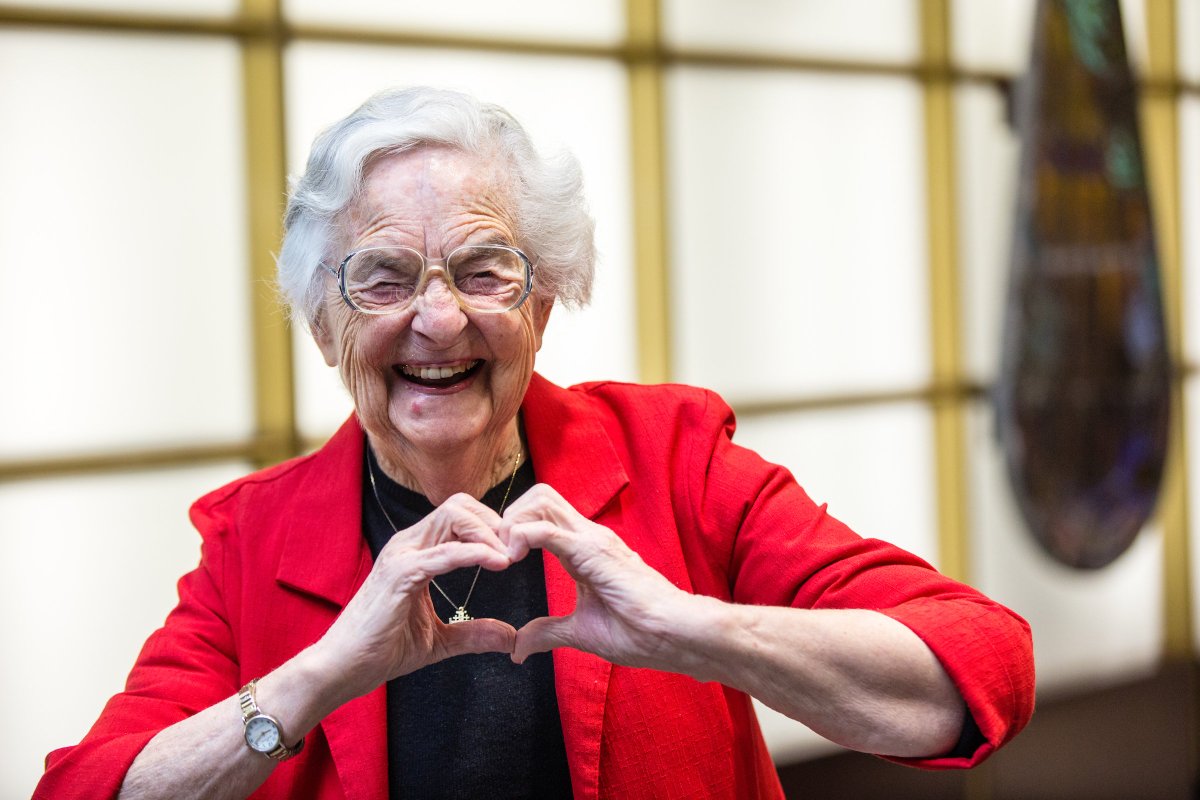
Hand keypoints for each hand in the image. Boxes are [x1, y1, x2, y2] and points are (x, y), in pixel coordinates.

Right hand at [315, 493, 516, 702]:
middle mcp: (408, 544)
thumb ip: (474, 634)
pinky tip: (497, 563)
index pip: (459, 515)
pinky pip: (444, 552)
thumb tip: (510, 638)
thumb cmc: (383, 650)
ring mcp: (402, 555)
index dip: (491, 527)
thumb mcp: (440, 641)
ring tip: (510, 556)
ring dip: (488, 532)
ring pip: (453, 516)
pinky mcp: (399, 574)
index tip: (514, 552)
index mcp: (417, 552)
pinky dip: (474, 553)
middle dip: (495, 522)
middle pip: (460, 505)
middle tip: (517, 550)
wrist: (343, 669)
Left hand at [500, 484, 693, 669]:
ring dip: (512, 523)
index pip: (543, 513)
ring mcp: (591, 539)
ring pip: (540, 501)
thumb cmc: (640, 632)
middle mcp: (587, 535)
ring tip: (505, 556)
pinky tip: (513, 560)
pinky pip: (546, 529)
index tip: (500, 559)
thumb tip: (518, 647)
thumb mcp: (580, 632)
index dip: (515, 528)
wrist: (674, 635)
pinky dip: (521, 536)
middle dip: (509, 517)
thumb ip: (548, 632)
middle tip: (498, 553)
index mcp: (584, 549)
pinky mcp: (592, 551)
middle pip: (539, 496)